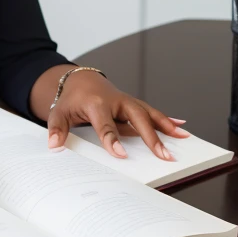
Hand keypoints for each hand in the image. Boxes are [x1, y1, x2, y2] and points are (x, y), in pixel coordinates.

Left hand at [44, 69, 189, 159]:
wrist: (79, 81)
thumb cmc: (71, 100)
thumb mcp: (58, 113)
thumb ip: (57, 129)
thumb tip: (54, 145)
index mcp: (95, 104)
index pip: (105, 125)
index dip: (112, 140)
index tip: (121, 155)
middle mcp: (115, 101)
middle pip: (135, 118)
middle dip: (150, 136)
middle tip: (164, 155)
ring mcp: (126, 102)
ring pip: (148, 112)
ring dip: (166, 126)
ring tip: (183, 138)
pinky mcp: (133, 104)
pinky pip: (151, 111)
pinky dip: (166, 119)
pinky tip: (181, 127)